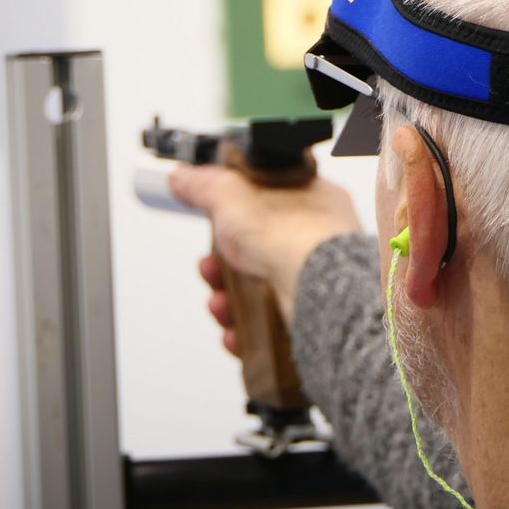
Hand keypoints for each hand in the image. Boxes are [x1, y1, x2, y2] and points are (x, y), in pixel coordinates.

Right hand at [170, 165, 360, 325]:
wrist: (322, 294)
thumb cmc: (297, 238)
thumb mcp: (234, 197)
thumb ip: (206, 186)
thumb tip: (185, 178)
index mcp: (312, 201)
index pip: (266, 203)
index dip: (232, 215)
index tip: (210, 223)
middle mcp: (316, 242)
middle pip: (256, 251)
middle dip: (221, 265)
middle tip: (210, 268)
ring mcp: (312, 281)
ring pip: (259, 292)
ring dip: (227, 300)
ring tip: (220, 302)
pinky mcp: (307, 317)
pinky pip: (267, 325)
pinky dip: (244, 330)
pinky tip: (234, 330)